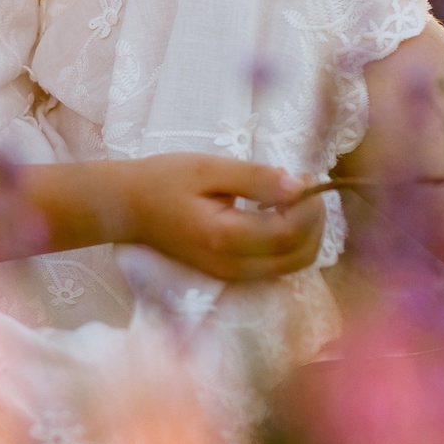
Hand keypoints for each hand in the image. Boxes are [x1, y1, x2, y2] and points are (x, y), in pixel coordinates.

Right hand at [114, 152, 326, 282]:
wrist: (128, 208)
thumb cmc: (164, 181)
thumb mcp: (208, 168)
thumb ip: (255, 178)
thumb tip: (299, 185)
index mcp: (225, 238)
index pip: (289, 233)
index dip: (309, 207)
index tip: (308, 177)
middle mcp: (232, 266)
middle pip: (300, 256)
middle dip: (315, 223)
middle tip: (306, 188)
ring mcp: (232, 275)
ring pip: (293, 265)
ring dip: (306, 234)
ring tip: (295, 200)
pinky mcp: (231, 274)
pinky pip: (277, 266)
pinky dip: (291, 244)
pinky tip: (280, 216)